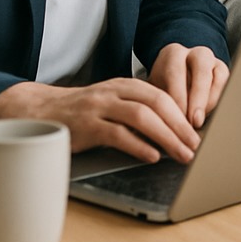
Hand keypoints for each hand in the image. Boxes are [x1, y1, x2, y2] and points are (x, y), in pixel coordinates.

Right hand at [0, 77, 201, 163]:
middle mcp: (115, 92)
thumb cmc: (84, 112)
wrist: (41, 112)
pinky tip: (151, 156)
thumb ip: (138, 110)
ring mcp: (100, 107)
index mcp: (126, 85)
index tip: (198, 132)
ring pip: (142, 117)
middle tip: (196, 146)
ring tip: (180, 153)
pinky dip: (138, 146)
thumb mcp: (113, 103)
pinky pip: (117, 134)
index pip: (163, 95)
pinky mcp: (86, 126)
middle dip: (180, 126)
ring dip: (166, 137)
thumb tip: (173, 129)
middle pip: (157, 104)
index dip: (183, 114)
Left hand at [149, 43, 228, 129]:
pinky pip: (225, 84)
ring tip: (199, 121)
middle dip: (198, 99)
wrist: (174, 76)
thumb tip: (154, 127)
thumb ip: (156, 103)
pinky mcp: (223, 70)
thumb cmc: (162, 85)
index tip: (177, 118)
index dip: (178, 97)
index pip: (176, 72)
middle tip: (195, 122)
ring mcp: (212, 60)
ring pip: (217, 77)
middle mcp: (195, 53)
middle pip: (201, 71)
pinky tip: (205, 113)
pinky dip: (217, 100)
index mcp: (173, 54)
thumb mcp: (154, 91)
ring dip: (209, 102)